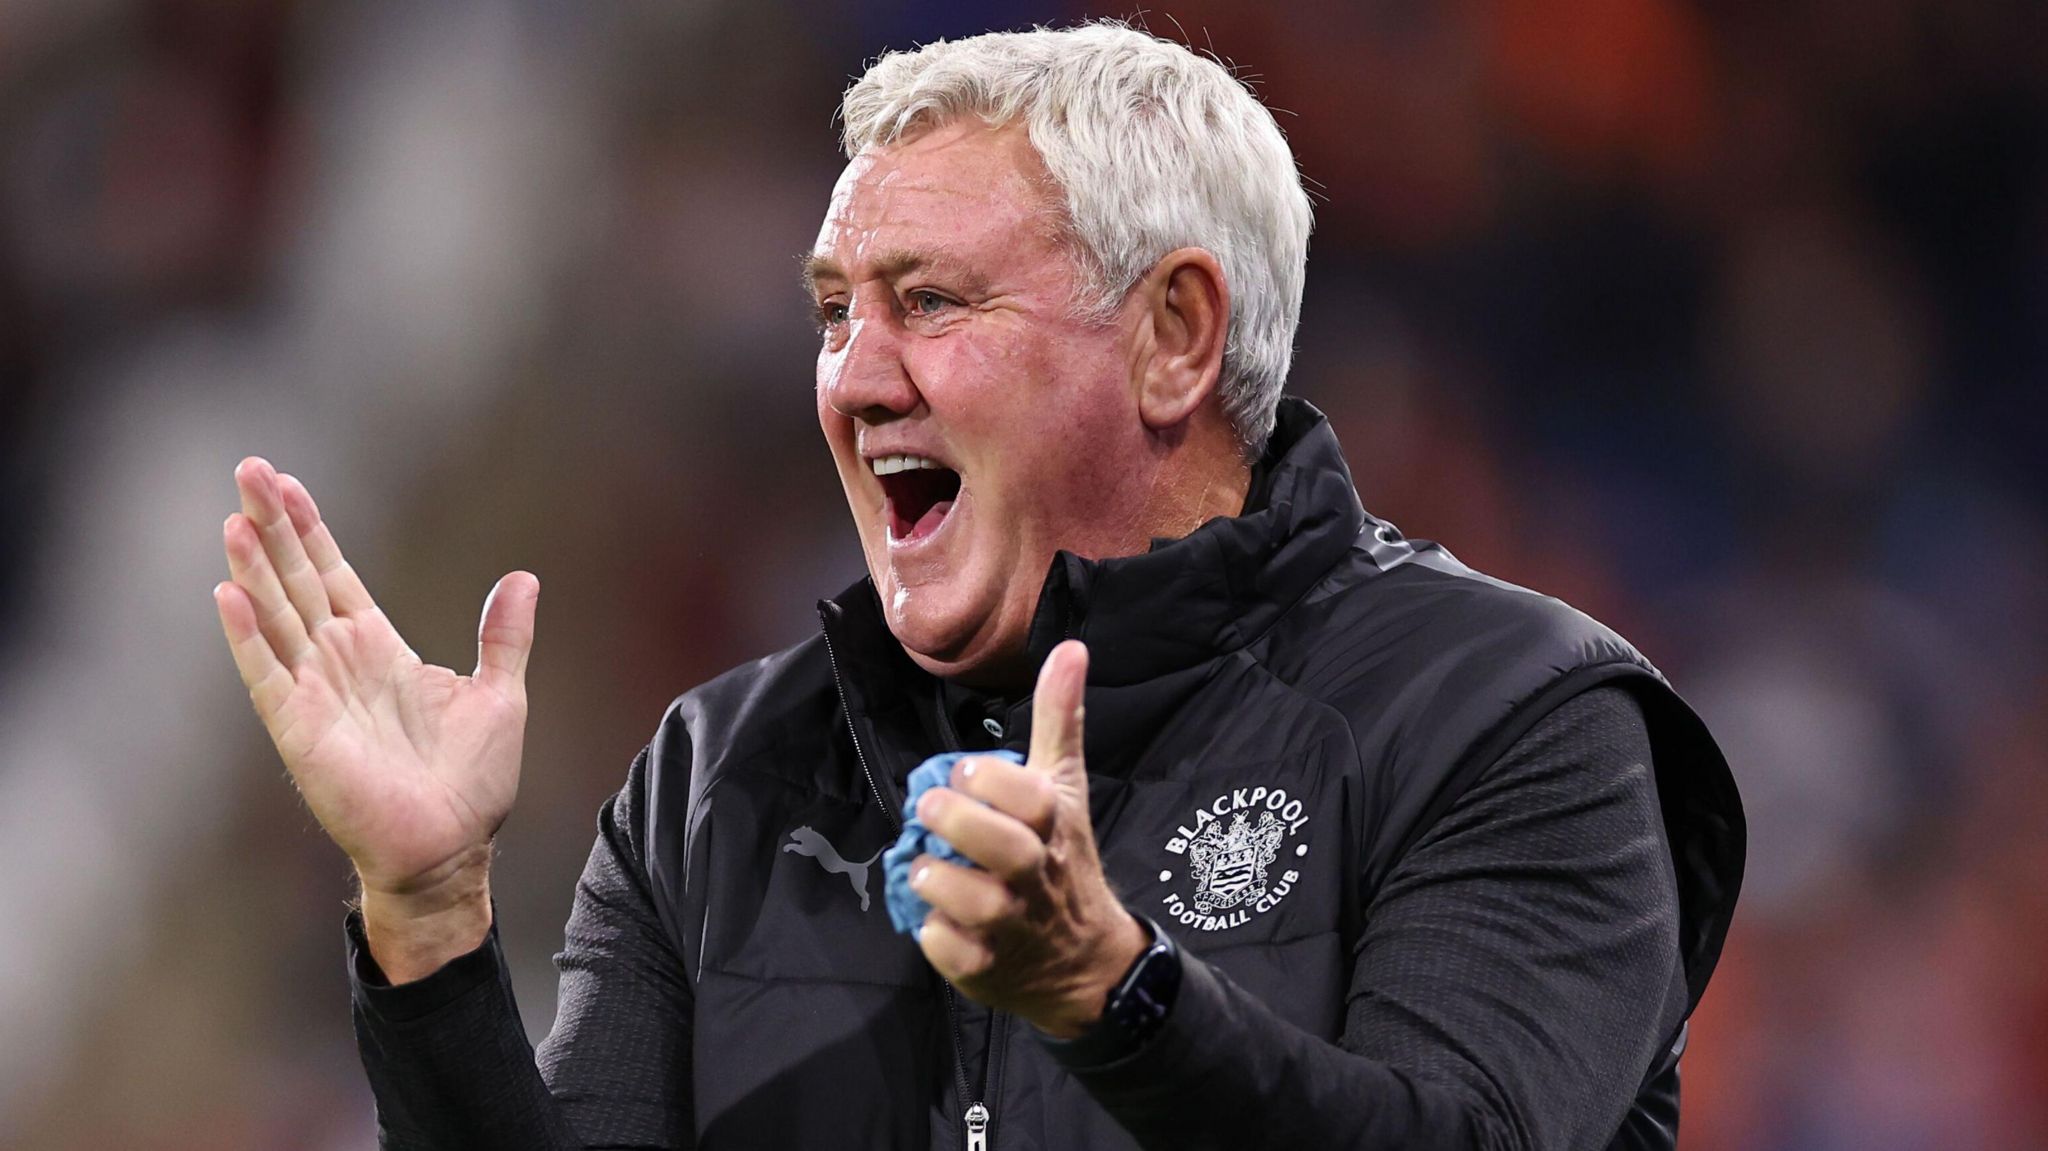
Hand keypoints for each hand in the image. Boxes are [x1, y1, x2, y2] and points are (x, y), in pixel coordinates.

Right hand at [213, 458, 537, 978]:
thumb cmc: (473, 786)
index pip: (334, 575)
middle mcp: (339, 664)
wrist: (453, 852)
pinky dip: (247, 637)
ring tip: (235, 519)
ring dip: (253, 569)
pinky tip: (228, 595)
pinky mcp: (302, 731)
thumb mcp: (501, 696)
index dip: (310, 530)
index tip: (287, 483)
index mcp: (380, 650)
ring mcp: (316, 694)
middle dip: (273, 526)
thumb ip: (504, 637)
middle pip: (296, 580)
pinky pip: (268, 676)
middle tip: (248, 469)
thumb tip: (523, 578)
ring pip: (276, 617)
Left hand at [911, 640, 1149, 1037]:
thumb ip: (1059, 720)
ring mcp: (1013, 926)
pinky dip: (936, 939)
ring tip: (922, 865)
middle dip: (959, 823)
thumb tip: (1071, 648)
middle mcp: (1036, 876)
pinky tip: (932, 921)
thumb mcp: (1064, 789)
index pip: (1031, 799)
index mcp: (1054, 827)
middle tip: (927, 807)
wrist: (1085, 962)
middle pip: (1006, 850)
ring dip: (939, 880)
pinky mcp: (988, 968)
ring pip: (976, 905)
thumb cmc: (1064, 860)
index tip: (965, 771)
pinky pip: (955, 956)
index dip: (992, 781)